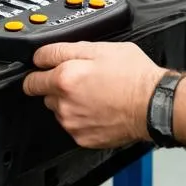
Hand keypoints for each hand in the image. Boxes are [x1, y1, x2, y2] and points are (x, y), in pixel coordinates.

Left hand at [22, 41, 165, 148]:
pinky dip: (80, 118)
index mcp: (65, 77)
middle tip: (80, 79)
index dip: (39, 67)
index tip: (44, 67)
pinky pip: (72, 125)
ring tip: (94, 94)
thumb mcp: (101, 47)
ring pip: (58, 109)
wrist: (153, 104)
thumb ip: (66, 49)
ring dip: (68, 102)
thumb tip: (46, 54)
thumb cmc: (133, 75)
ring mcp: (72, 122)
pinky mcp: (82, 138)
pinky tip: (98, 108)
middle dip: (57, 84)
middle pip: (44, 92)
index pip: (32, 74)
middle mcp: (64, 103)